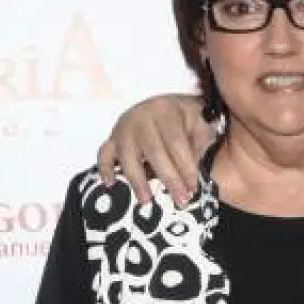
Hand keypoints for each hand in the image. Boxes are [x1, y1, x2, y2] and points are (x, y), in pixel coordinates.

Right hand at [95, 94, 211, 206]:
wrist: (164, 103)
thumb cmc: (184, 117)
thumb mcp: (198, 122)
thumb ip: (199, 144)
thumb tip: (192, 173)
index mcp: (166, 110)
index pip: (176, 143)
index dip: (185, 167)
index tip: (193, 187)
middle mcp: (141, 117)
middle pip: (154, 152)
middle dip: (169, 179)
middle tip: (180, 200)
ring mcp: (123, 127)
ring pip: (128, 156)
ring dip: (137, 181)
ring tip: (147, 200)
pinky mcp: (112, 137)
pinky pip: (104, 153)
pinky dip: (105, 168)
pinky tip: (110, 183)